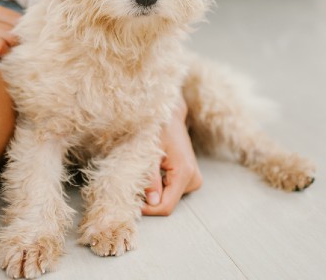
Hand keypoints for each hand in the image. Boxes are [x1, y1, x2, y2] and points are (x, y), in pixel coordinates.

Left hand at [142, 98, 201, 215]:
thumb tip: (152, 202)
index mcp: (185, 172)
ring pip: (168, 198)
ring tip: (146, 170)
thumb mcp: (148, 151)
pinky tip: (154, 170)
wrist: (170, 115)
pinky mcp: (189, 177)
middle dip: (149, 198)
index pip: (166, 206)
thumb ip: (150, 178)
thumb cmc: (157, 128)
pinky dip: (159, 186)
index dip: (148, 209)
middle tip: (135, 181)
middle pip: (167, 203)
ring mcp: (193, 179)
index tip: (132, 202)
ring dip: (153, 190)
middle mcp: (193, 178)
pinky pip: (171, 191)